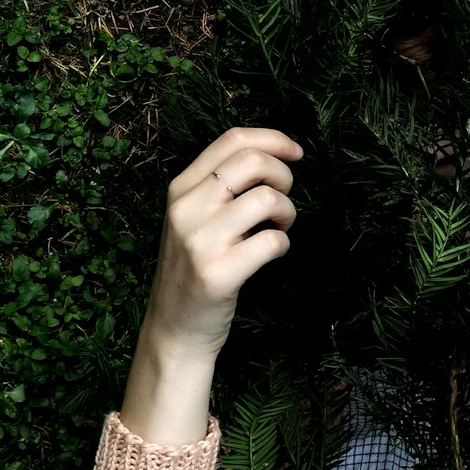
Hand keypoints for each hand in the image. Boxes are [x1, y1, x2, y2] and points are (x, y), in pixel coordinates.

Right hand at [141, 127, 303, 357]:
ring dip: (287, 212)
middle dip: (284, 175)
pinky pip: (272, 242)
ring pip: (267, 199)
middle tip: (284, 199)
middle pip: (252, 161)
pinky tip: (272, 253)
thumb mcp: (193, 219)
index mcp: (180, 189)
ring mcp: (200, 242)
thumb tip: (271, 156)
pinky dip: (283, 244)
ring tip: (278, 228)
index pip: (232, 140)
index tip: (295, 152)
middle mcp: (186, 209)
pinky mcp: (218, 274)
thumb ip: (219, 187)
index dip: (273, 140)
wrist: (174, 330)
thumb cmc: (194, 269)